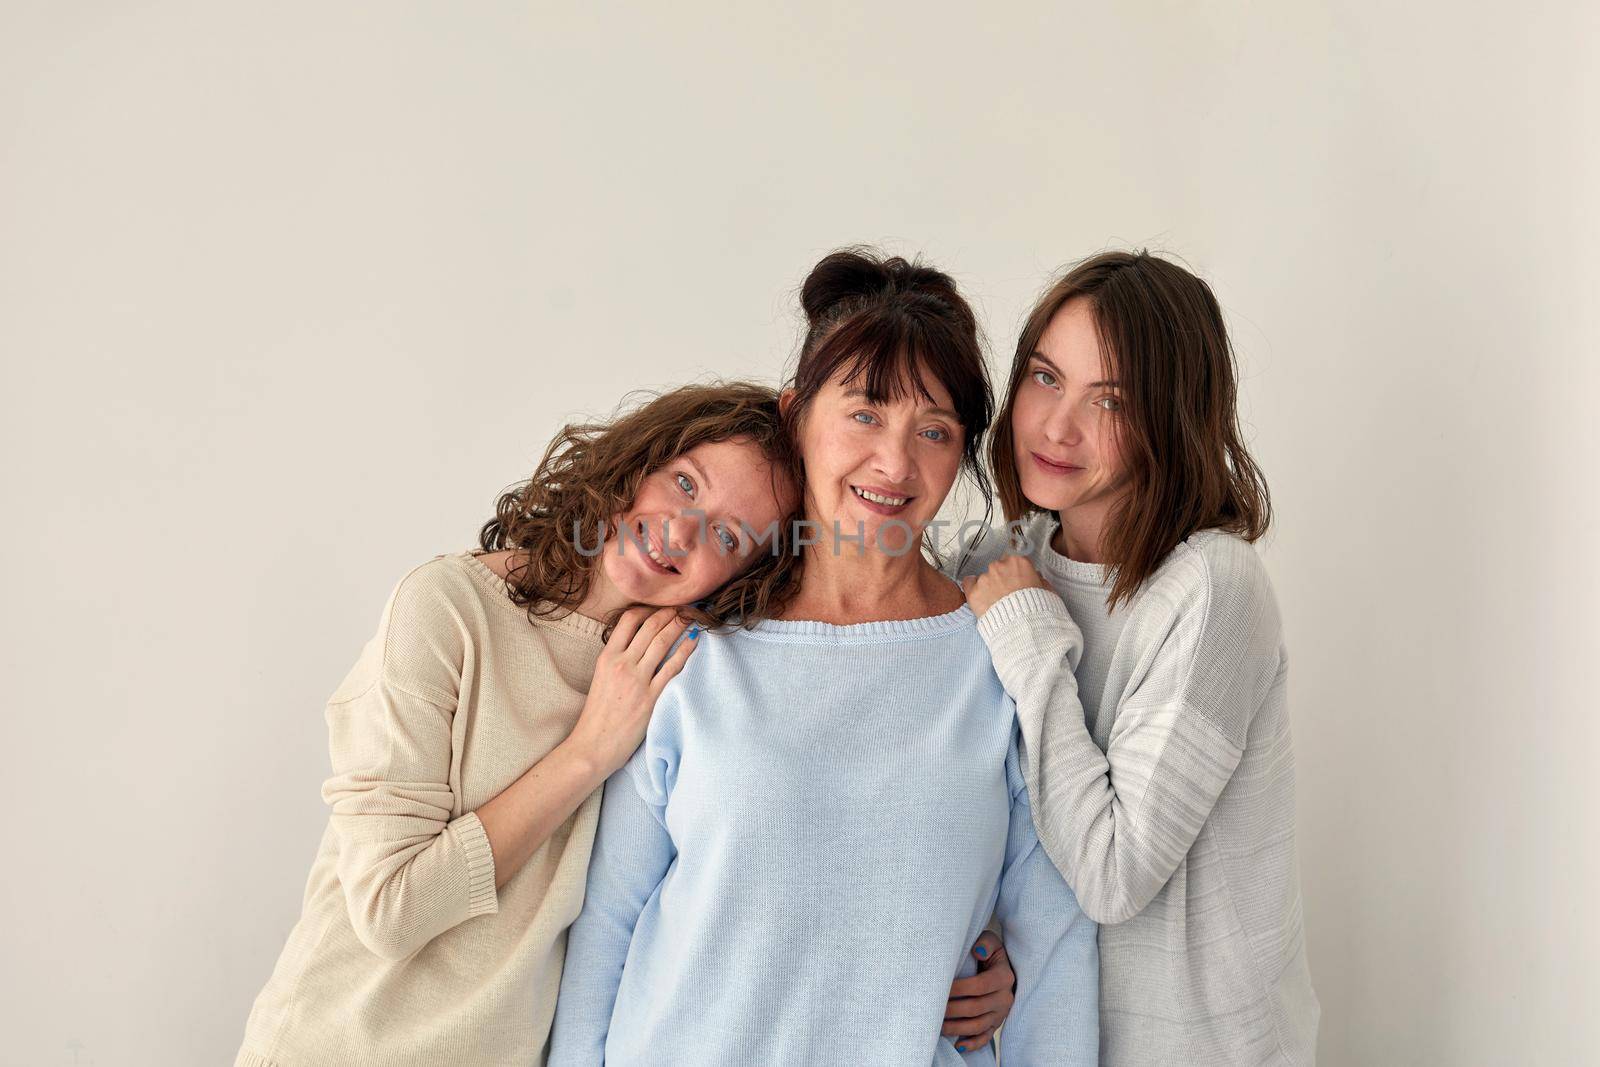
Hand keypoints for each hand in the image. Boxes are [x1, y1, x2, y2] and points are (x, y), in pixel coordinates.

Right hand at [563, 606, 696, 777]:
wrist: (593, 746)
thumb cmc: (598, 715)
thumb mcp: (600, 678)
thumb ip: (617, 659)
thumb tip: (636, 643)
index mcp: (607, 657)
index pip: (629, 620)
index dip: (649, 609)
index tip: (661, 606)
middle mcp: (622, 664)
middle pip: (650, 627)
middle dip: (670, 612)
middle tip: (684, 606)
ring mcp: (637, 680)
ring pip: (663, 641)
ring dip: (680, 625)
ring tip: (692, 616)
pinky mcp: (650, 697)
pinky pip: (672, 667)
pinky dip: (686, 650)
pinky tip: (695, 640)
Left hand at [942, 930, 1015, 1052]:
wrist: (1001, 966)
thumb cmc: (988, 952)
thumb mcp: (990, 941)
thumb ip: (985, 943)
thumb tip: (978, 951)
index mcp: (1003, 977)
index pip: (979, 986)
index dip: (958, 988)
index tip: (940, 988)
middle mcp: (1005, 998)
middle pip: (976, 1008)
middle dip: (952, 1010)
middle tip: (932, 1008)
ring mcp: (1001, 1014)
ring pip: (978, 1026)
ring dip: (956, 1028)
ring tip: (937, 1025)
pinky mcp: (996, 1024)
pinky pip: (985, 1038)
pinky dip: (972, 1044)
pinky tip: (957, 1044)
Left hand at [959, 554, 1050, 618]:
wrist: (1024, 629)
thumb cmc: (1038, 611)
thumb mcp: (1049, 591)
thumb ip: (1039, 580)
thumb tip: (1035, 577)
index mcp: (1019, 562)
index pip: (1014, 561)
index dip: (1016, 573)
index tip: (1016, 580)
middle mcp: (1000, 566)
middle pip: (998, 567)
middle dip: (1002, 579)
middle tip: (1007, 594)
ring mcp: (985, 579)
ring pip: (985, 577)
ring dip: (989, 586)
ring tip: (996, 603)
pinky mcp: (974, 592)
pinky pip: (968, 583)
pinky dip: (973, 589)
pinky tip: (980, 597)